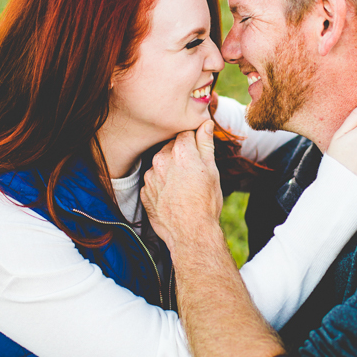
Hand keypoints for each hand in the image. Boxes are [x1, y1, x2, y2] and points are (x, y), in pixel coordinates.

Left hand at [141, 119, 223, 251]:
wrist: (190, 233)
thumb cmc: (206, 203)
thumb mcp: (212, 170)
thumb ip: (206, 144)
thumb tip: (205, 123)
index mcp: (180, 152)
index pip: (184, 133)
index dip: (193, 140)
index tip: (198, 150)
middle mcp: (161, 160)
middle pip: (170, 147)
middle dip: (180, 154)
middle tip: (192, 171)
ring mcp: (150, 177)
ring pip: (160, 164)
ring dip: (169, 169)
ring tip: (183, 186)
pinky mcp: (144, 191)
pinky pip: (153, 181)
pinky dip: (161, 185)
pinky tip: (172, 196)